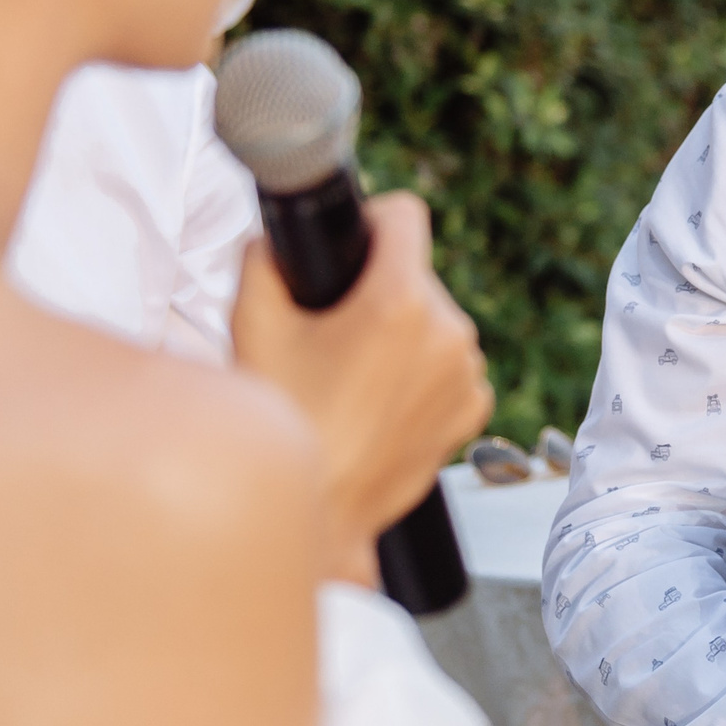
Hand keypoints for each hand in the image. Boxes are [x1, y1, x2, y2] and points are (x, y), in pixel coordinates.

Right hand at [233, 192, 492, 578]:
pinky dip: (420, 374)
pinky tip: (379, 402)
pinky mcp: (472, 407)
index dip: (370, 221)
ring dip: (402, 334)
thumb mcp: (253, 325)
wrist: (318, 511)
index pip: (405, 214)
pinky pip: (447, 365)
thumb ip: (264, 259)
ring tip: (354, 374)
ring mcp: (466, 373)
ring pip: (433, 321)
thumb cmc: (285, 420)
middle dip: (378, 291)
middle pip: (414, 275)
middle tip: (333, 334)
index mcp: (401, 302)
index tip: (350, 248)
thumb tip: (277, 241)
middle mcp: (448, 332)